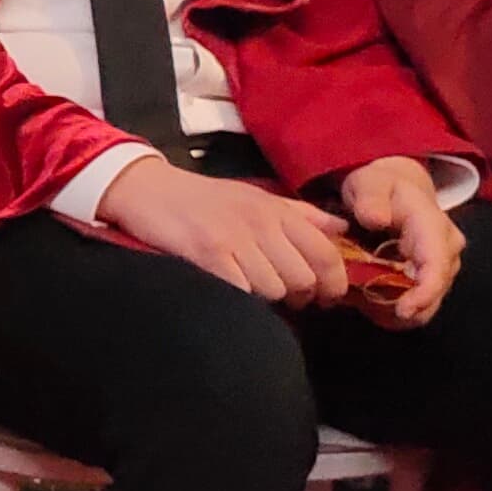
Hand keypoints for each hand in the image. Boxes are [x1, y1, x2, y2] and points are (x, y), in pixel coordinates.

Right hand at [93, 157, 352, 309]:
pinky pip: (242, 291)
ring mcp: (235, 239)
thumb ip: (301, 214)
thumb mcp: (257, 198)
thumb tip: (342, 228)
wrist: (149, 189)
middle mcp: (261, 223)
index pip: (326, 254)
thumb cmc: (205, 198)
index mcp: (278, 210)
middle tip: (282, 297)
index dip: (333, 284)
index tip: (324, 298)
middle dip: (297, 296)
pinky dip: (241, 299)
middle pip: (302, 279)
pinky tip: (231, 292)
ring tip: (251, 290)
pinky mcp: (208, 254)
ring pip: (274, 290)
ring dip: (266, 300)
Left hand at [331, 156, 462, 327]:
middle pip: (435, 291)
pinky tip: (370, 302)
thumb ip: (370, 198)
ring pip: (428, 304)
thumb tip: (376, 219)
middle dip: (404, 305)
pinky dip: (394, 310)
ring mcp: (442, 267)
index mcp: (434, 226)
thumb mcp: (369, 183)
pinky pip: (419, 307)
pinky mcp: (432, 280)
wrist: (392, 191)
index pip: (438, 265)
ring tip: (362, 300)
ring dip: (396, 309)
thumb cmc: (380, 187)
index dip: (426, 292)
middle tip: (364, 304)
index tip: (403, 310)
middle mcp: (447, 250)